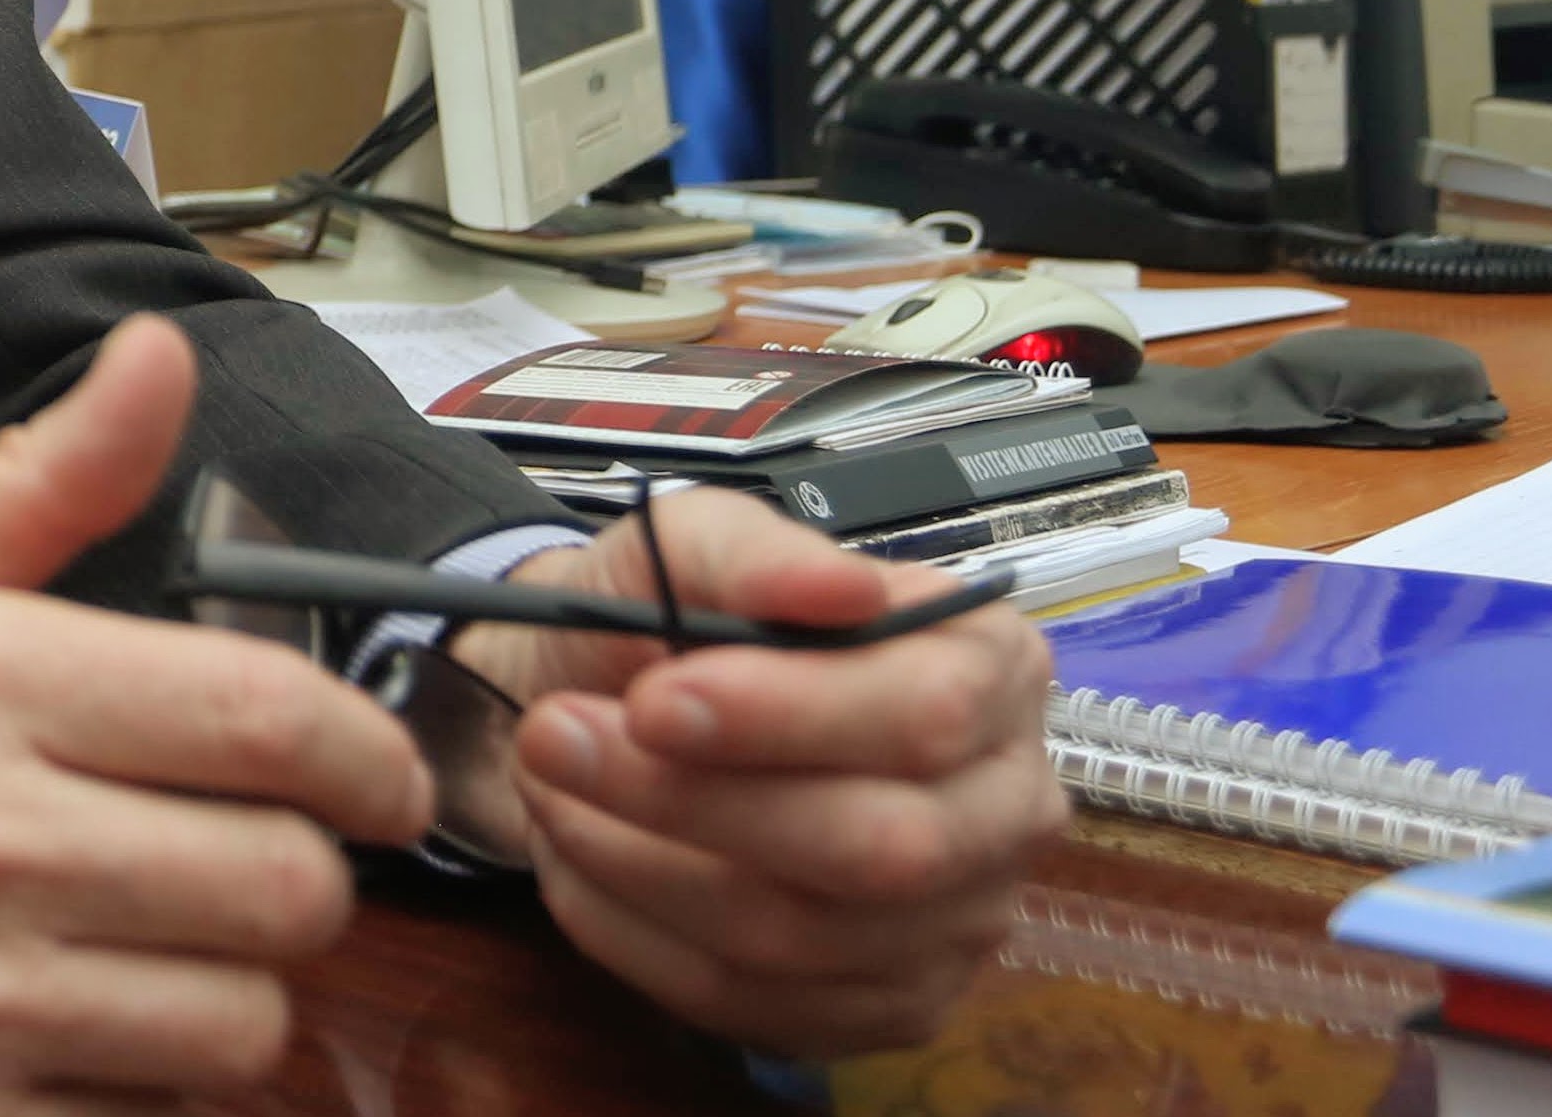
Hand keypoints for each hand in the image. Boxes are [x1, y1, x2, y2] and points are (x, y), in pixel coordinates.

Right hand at [0, 319, 432, 1115]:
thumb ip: (40, 481)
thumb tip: (160, 358)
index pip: (272, 721)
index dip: (367, 758)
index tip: (365, 779)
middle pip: (288, 889)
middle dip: (284, 878)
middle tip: (226, 863)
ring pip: (239, 1027)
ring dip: (217, 996)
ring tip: (140, 955)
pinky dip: (126, 1090)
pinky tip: (62, 1035)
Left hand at [448, 490, 1065, 1059]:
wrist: (600, 702)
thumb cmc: (671, 620)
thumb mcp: (693, 543)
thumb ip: (757, 555)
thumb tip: (838, 590)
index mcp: (989, 669)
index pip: (928, 712)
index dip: (787, 715)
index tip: (653, 701)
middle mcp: (1001, 806)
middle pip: (881, 846)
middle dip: (695, 801)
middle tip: (558, 740)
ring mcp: (953, 923)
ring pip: (802, 936)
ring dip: (639, 863)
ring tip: (550, 785)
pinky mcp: (879, 1008)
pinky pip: (750, 1003)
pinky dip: (632, 933)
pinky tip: (574, 859)